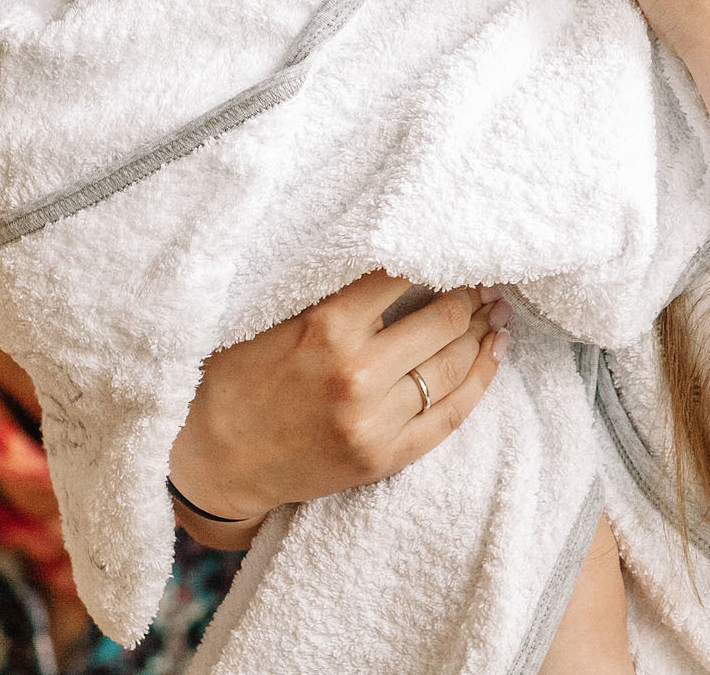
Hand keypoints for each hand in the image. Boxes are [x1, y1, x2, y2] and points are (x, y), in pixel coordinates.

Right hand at [167, 274, 507, 541]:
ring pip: (453, 364)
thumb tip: (395, 253)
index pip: (404, 275)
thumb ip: (331, 291)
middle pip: (442, 318)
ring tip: (495, 309)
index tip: (450, 248)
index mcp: (326, 327)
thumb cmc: (236, 379)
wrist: (214, 461)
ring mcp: (376, 421)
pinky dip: (480, 379)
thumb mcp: (272, 318)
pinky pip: (452, 414)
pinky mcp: (385, 458)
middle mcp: (358, 373)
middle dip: (469, 293)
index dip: (436, 258)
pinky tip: (493, 352)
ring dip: (482, 330)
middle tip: (482, 278)